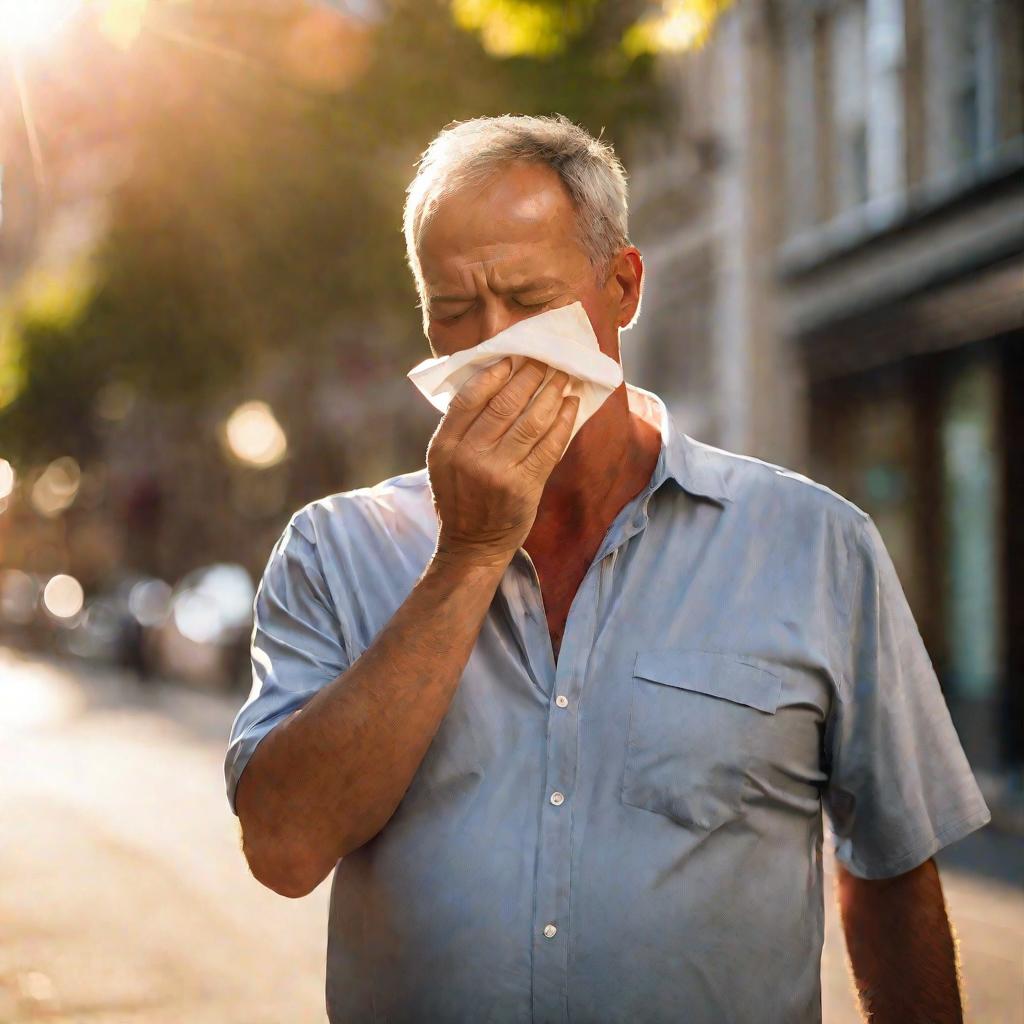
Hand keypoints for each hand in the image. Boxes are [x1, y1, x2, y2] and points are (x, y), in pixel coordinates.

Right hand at [426, 355, 580, 567]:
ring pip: (531, 421)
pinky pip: (549, 446)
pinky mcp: (525, 487)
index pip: (469, 398)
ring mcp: (499, 473)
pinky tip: (570, 405)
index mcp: (445, 446)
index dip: (494, 374)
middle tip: (545, 359)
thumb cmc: (459, 497)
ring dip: (551, 393)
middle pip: (504, 404)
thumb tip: (493, 381)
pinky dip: (563, 422)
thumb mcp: (444, 462)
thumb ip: (461, 427)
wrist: (472, 545)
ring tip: (562, 376)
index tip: (513, 358)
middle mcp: (470, 457)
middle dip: (529, 376)